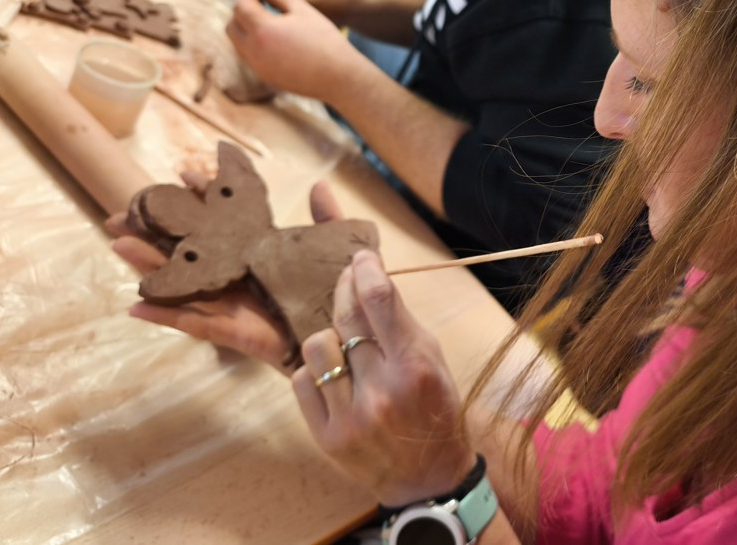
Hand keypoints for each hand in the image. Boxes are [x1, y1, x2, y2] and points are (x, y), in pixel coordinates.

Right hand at [108, 179, 343, 372]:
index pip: (228, 221)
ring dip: (152, 265)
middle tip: (125, 210)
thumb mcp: (339, 253)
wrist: (353, 344)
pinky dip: (166, 316)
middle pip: (194, 250)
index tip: (183, 172)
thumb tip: (319, 185)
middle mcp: (244, 278)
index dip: (206, 198)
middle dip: (160, 230)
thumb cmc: (346, 300)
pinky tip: (136, 305)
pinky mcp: (238, 334)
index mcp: (265, 255)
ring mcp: (237, 305)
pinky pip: (197, 324)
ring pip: (185, 282)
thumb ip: (328, 222)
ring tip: (118, 243)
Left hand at [227, 0, 359, 98]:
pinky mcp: (266, 78)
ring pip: (238, 43)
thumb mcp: (304, 10)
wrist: (339, 77)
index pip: (240, 5)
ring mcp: (258, 67)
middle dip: (241, 12)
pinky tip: (274, 39)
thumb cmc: (325, 40)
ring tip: (265, 20)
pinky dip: (255, 45)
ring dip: (246, 29)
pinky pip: (250, 57)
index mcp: (263, 29)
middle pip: (232, 25)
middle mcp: (254, 51)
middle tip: (258, 3)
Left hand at [293, 249, 475, 506]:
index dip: (365, 269)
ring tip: (344, 345)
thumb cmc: (435, 410)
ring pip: (316, 345)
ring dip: (330, 336)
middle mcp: (382, 389)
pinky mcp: (326, 435)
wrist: (427, 478)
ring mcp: (351, 415)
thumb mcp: (432, 361)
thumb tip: (370, 278)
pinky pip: (301, 380)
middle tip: (348, 279)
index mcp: (415, 366)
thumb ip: (400, 323)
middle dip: (345, 288)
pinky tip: (334, 375)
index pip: (379, 300)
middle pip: (346, 317)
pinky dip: (315, 371)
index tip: (361, 258)